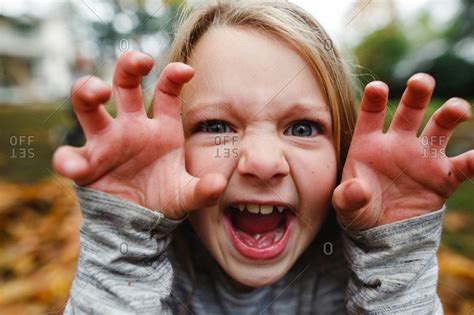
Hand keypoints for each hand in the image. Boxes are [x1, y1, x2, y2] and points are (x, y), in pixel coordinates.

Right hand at [53, 51, 225, 218]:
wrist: (139, 223)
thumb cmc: (164, 199)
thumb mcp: (186, 195)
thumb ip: (203, 190)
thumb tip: (219, 184)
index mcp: (161, 128)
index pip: (166, 91)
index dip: (173, 76)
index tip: (186, 70)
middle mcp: (131, 127)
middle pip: (124, 83)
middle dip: (129, 66)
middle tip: (141, 61)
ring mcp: (105, 142)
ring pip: (88, 104)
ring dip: (88, 90)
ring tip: (99, 92)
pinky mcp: (86, 164)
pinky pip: (69, 156)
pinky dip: (68, 161)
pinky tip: (76, 169)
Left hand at [332, 73, 472, 229]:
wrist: (382, 233)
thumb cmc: (359, 211)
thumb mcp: (346, 205)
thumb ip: (348, 196)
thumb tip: (359, 190)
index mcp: (369, 143)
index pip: (371, 115)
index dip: (374, 100)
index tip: (377, 87)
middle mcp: (398, 143)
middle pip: (409, 111)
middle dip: (416, 94)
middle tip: (421, 81)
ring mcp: (422, 158)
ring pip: (439, 128)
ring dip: (449, 115)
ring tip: (458, 109)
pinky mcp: (443, 177)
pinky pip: (464, 166)